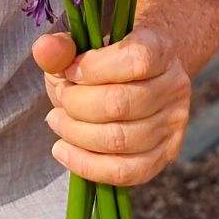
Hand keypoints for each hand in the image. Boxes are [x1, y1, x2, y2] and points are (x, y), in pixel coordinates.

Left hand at [32, 26, 190, 186]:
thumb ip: (60, 48)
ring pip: (121, 140)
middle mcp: (174, 85)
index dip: (94, 68)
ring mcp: (173, 123)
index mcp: (159, 48)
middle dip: (77, 105)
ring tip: (57, 121)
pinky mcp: (165, 154)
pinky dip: (87, 165)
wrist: (139, 76)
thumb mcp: (80, 47)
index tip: (70, 71)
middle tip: (60, 99)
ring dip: (77, 134)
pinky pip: (125, 171)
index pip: (135, 60)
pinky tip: (63, 150)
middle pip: (121, 104)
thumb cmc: (105, 61)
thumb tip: (44, 50)